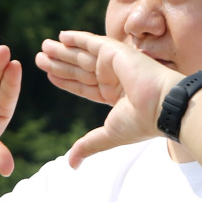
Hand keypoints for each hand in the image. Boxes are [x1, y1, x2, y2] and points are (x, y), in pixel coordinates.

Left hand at [36, 31, 182, 167]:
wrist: (162, 107)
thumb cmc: (141, 122)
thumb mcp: (108, 135)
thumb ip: (89, 145)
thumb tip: (72, 165)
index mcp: (113, 95)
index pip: (83, 87)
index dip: (66, 81)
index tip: (49, 75)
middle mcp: (113, 78)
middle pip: (79, 69)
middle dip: (59, 63)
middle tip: (39, 57)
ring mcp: (115, 64)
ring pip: (82, 56)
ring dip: (63, 51)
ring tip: (44, 46)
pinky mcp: (116, 52)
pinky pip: (92, 42)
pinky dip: (77, 38)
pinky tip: (62, 36)